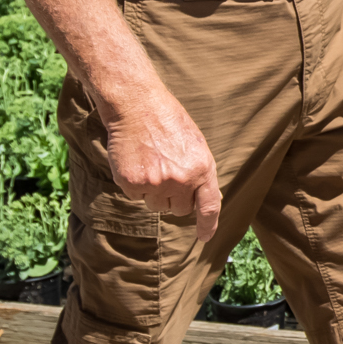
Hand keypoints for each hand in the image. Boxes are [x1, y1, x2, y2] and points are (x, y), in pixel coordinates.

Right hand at [101, 83, 224, 240]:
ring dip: (153, 192)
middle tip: (166, 173)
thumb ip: (199, 173)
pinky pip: (135, 196)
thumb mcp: (195, 145)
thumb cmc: (168, 122)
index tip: (205, 238)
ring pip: (155, 205)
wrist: (137, 105)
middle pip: (178, 209)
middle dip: (173, 198)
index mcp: (203, 168)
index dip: (209, 225)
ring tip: (151, 162)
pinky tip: (136, 162)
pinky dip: (134, 184)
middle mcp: (181, 180)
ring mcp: (156, 183)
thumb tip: (200, 201)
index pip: (209, 206)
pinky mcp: (132, 183)